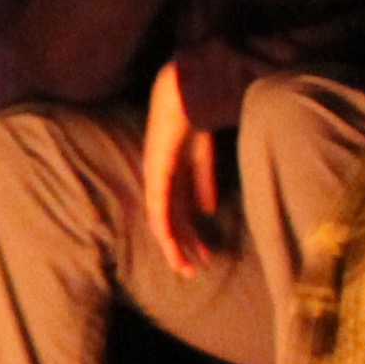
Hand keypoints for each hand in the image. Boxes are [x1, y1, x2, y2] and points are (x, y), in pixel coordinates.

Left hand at [136, 62, 211, 279]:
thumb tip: (209, 210)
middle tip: (191, 271)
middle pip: (170, 222)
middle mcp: (160, 179)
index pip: (179, 214)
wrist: (189, 92)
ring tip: (184, 265)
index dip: (190, 236)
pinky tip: (169, 240)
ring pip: (162, 220)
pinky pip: (158, 203)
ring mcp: (155, 175)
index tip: (203, 256)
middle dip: (182, 247)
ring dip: (174, 244)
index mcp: (171, 176)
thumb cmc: (196, 117)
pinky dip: (164, 223)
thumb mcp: (203, 158)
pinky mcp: (156, 170)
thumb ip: (204, 183)